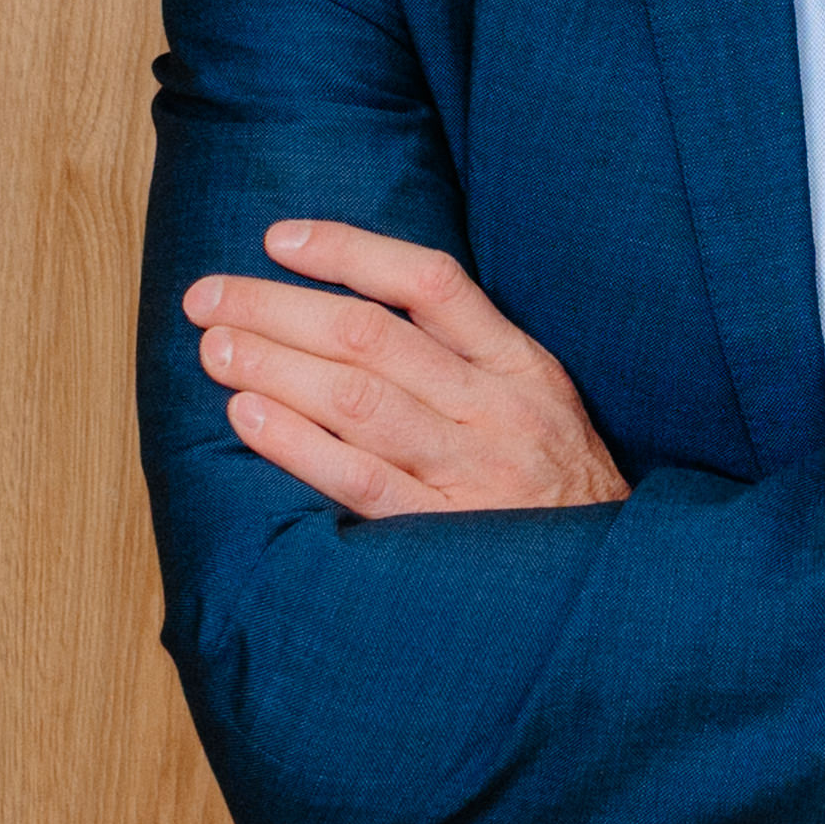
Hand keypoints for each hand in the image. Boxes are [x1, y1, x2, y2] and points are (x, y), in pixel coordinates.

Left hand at [186, 220, 630, 517]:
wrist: (615, 584)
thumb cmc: (557, 486)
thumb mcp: (539, 403)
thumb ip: (468, 357)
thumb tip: (355, 304)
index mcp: (520, 365)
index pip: (430, 283)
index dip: (349, 251)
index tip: (279, 239)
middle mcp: (496, 410)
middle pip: (372, 335)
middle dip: (278, 307)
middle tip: (209, 297)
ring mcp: (472, 473)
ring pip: (358, 400)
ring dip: (274, 365)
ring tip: (215, 348)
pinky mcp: (444, 534)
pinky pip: (358, 479)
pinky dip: (296, 444)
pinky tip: (248, 416)